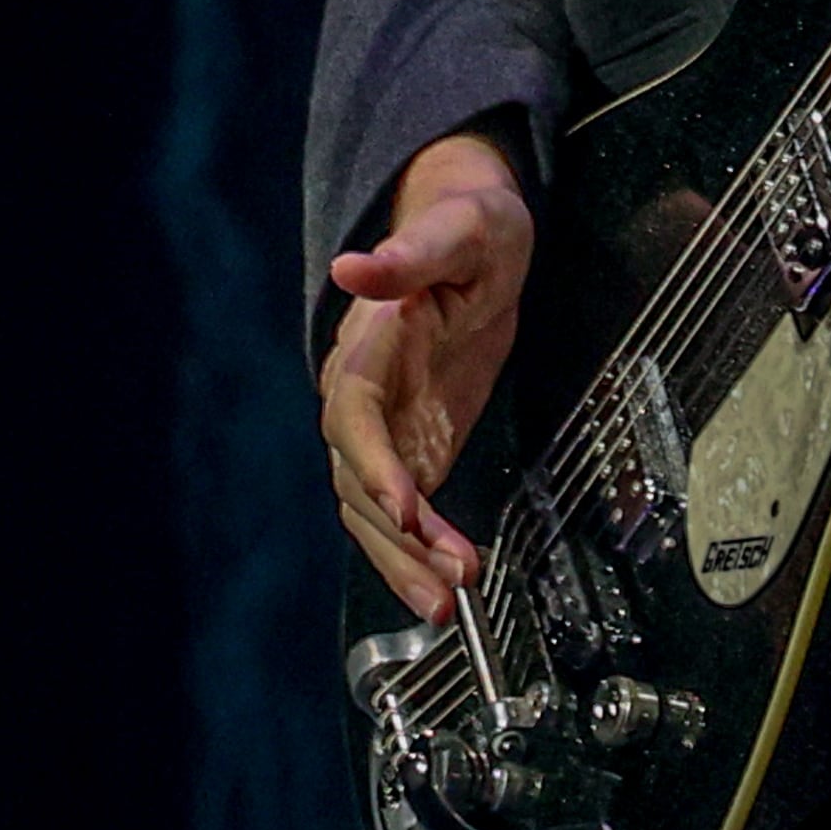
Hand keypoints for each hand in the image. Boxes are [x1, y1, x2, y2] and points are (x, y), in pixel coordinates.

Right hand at [319, 128, 533, 619]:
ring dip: (407, 561)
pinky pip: (401, 517)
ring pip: (375, 512)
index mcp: (368, 347)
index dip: (374, 464)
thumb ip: (412, 255)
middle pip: (361, 481)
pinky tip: (447, 586)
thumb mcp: (458, 230)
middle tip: (448, 581)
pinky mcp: (410, 450)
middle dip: (399, 538)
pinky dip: (418, 554)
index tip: (405, 505)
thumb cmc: (470, 226)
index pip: (354, 416)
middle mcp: (362, 398)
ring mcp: (384, 431)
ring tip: (449, 603)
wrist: (478, 238)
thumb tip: (353, 267)